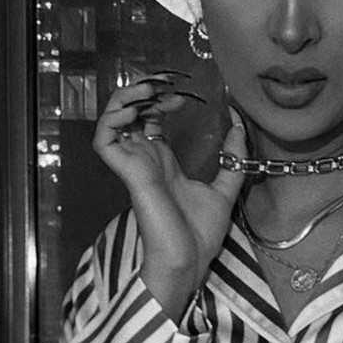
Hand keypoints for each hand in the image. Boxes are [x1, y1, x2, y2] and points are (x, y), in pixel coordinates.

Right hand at [94, 72, 246, 321]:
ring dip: (126, 98)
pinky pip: (105, 140)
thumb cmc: (201, 234)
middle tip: (166, 81)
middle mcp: (145, 159)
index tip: (184, 93)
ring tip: (150, 88)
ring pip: (111, 120)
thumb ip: (233, 159)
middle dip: (144, 90)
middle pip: (129, 113)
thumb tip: (238, 126)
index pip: (150, 119)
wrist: (190, 261)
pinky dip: (113, 119)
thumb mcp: (226, 189)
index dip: (161, 99)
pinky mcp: (128, 173)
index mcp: (163, 162)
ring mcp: (134, 165)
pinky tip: (136, 109)